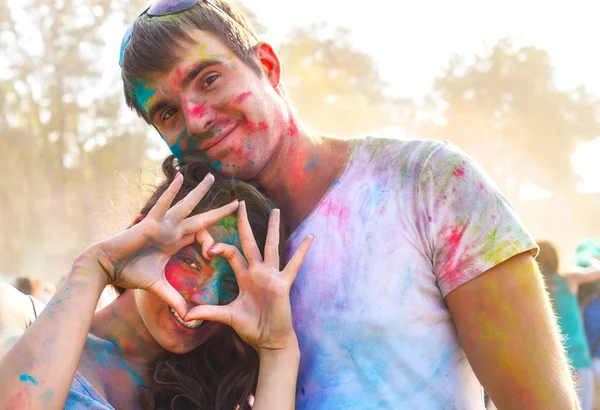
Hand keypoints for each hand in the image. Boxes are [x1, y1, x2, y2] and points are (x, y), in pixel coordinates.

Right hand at [94, 172, 238, 315]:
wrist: (106, 267)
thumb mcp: (157, 287)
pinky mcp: (150, 223)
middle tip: (238, 202)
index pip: (200, 236)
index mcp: (174, 242)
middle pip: (201, 218)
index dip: (211, 242)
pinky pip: (163, 204)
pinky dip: (171, 191)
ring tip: (211, 176)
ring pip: (186, 205)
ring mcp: (162, 224)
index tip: (214, 254)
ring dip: (200, 191)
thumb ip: (173, 298)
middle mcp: (171, 230)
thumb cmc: (128, 273)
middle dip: (219, 211)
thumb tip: (187, 316)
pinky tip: (179, 176)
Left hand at [185, 201, 313, 350]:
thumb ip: (208, 312)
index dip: (218, 247)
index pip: (230, 253)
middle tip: (240, 203)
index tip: (206, 247)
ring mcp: (271, 276)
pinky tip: (309, 238)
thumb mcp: (227, 317)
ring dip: (273, 229)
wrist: (270, 340)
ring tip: (276, 210)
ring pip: (271, 247)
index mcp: (244, 276)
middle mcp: (257, 271)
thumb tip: (185, 315)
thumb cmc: (251, 327)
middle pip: (249, 241)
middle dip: (244, 223)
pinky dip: (301, 252)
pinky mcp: (282, 284)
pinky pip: (293, 265)